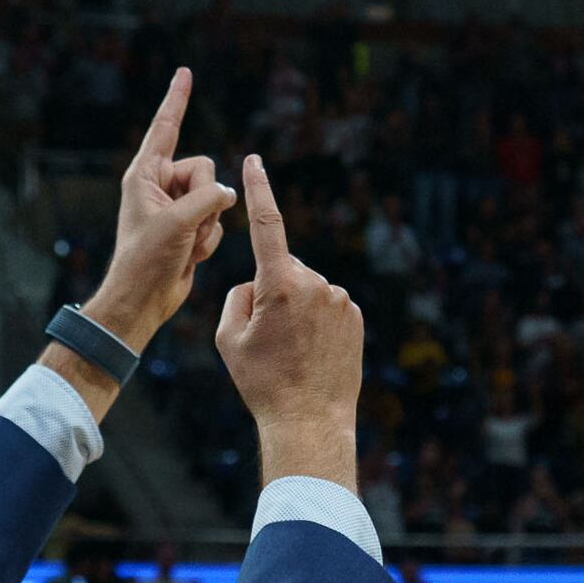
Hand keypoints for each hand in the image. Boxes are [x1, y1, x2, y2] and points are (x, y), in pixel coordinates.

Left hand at [82, 68, 235, 350]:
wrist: (144, 299)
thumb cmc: (147, 260)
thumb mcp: (178, 222)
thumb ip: (208, 197)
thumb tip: (229, 194)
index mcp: (144, 175)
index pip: (165, 127)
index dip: (177, 99)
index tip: (185, 72)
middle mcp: (160, 185)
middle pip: (206, 169)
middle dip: (205, 199)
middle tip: (184, 226)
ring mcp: (176, 206)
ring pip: (216, 198)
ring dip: (207, 226)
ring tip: (183, 246)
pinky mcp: (188, 227)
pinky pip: (216, 221)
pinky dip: (208, 242)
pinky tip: (189, 256)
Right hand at [216, 155, 362, 489]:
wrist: (309, 420)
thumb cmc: (262, 382)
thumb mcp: (229, 340)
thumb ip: (238, 297)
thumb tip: (257, 284)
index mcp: (280, 284)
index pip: (266, 225)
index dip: (258, 190)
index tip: (254, 161)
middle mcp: (315, 283)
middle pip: (283, 271)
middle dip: (272, 291)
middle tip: (268, 338)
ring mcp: (339, 299)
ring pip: (305, 290)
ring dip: (295, 309)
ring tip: (292, 351)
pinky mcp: (354, 314)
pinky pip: (326, 306)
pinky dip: (315, 321)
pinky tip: (312, 352)